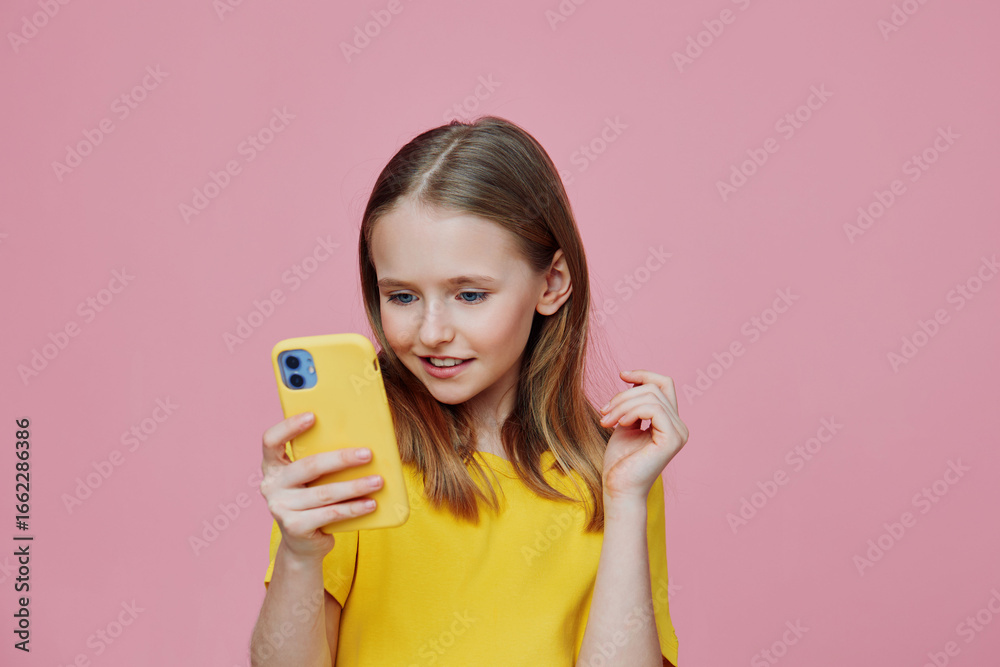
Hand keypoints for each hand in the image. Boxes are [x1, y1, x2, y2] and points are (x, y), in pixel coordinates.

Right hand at [259, 412, 381, 563]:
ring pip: (324, 493)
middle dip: (341, 459)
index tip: (313, 416)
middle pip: (308, 466)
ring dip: (355, 486)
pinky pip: (330, 514)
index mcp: (273, 467)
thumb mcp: (312, 479)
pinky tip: (371, 504)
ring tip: (378, 481)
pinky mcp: (294, 527)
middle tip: (367, 454)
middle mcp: (271, 486)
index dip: (289, 427)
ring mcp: (280, 508)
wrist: (303, 544)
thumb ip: (322, 462)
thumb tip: (361, 442)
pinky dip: (353, 508)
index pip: (271, 441)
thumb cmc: (313, 501)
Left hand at [598, 370, 689, 502]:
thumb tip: (632, 379)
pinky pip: (653, 408)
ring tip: (606, 420)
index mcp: (669, 422)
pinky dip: (631, 411)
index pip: (664, 384)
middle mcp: (679, 426)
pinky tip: (618, 424)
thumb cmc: (619, 462)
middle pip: (653, 388)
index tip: (621, 375)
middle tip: (603, 412)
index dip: (644, 374)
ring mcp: (678, 433)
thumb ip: (633, 405)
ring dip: (622, 404)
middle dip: (623, 395)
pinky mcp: (672, 439)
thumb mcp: (625, 424)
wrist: (618, 489)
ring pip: (651, 396)